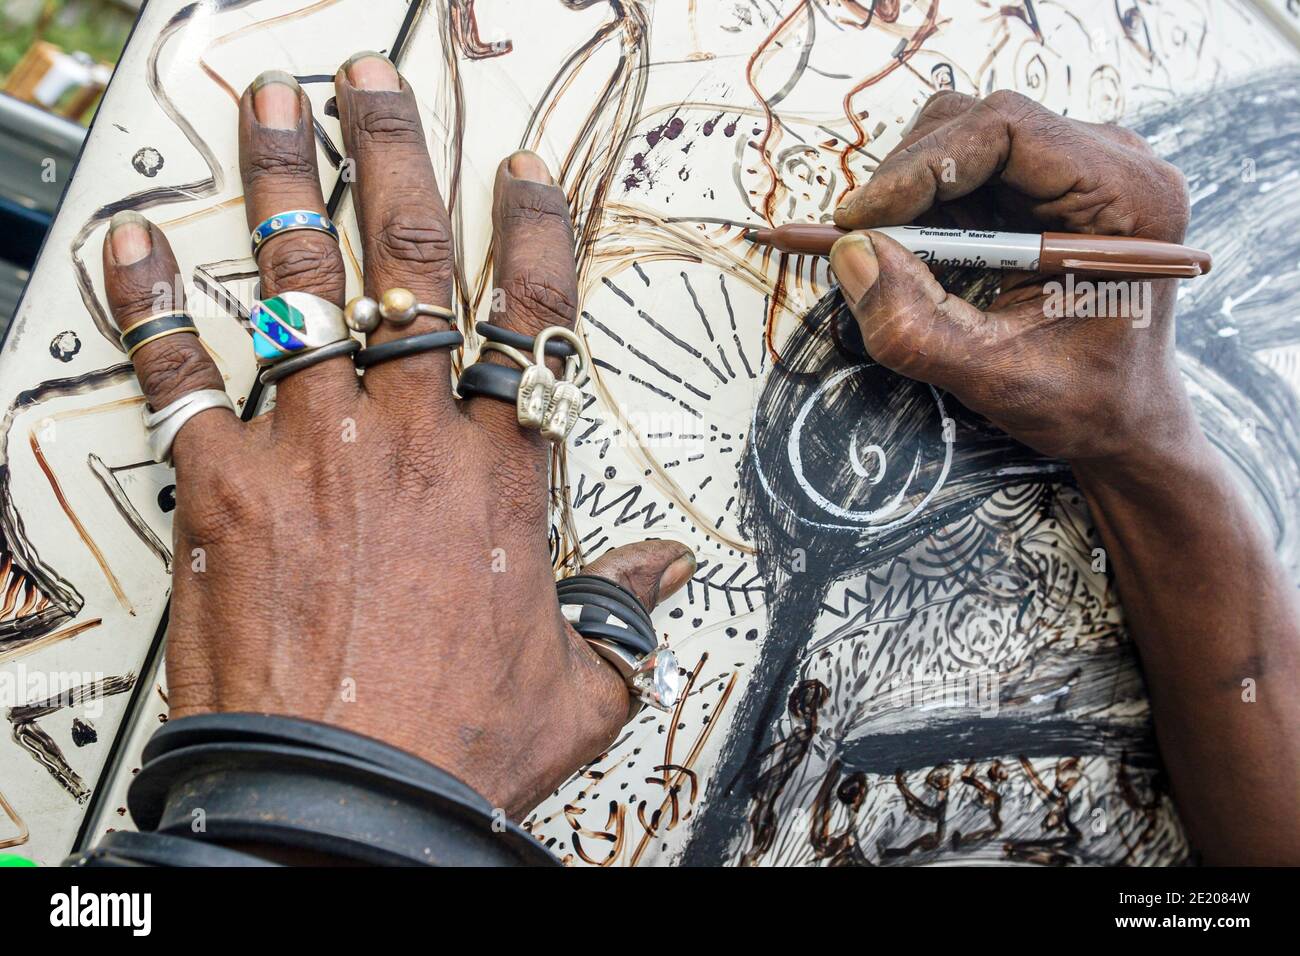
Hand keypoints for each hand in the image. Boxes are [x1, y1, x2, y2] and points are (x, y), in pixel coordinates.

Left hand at [101, 55, 694, 816]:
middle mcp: (410, 436)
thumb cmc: (458, 744)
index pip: (532, 317)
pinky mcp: (224, 488)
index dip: (532, 232)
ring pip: (303, 285)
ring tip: (273, 108)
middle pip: (411, 263)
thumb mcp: (579, 683)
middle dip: (396, 157)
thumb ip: (621, 611)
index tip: (522, 171)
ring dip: (286, 185)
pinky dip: (152, 304)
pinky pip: (181, 375)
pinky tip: (135, 244)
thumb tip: (664, 575)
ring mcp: (313, 450)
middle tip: (373, 84)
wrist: (348, 800)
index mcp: (501, 471)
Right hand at [831, 89, 1194, 467]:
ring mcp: (1082, 169)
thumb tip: (850, 255)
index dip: (922, 165)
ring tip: (900, 259)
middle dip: (909, 178)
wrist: (1127, 418)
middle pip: (982, 123)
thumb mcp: (994, 376)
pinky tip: (928, 258)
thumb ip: (916, 325)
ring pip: (967, 139)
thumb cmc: (1084, 401)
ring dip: (916, 195)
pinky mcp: (1053, 186)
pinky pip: (973, 170)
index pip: (1007, 130)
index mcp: (1127, 198)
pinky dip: (931, 208)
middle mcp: (1113, 165)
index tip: (860, 220)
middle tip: (862, 242)